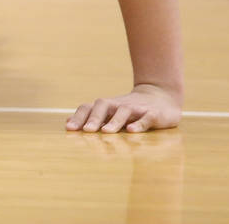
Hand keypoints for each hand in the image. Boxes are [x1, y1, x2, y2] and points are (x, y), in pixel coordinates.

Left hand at [66, 84, 180, 132]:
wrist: (161, 96)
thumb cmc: (129, 109)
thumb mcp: (110, 113)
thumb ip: (91, 118)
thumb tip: (67, 122)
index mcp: (107, 106)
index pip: (89, 107)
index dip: (79, 117)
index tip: (70, 129)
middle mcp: (119, 105)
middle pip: (103, 106)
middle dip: (94, 118)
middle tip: (87, 131)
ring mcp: (137, 108)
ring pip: (124, 111)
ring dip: (115, 121)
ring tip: (107, 132)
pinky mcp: (154, 114)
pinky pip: (146, 117)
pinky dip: (139, 124)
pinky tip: (132, 131)